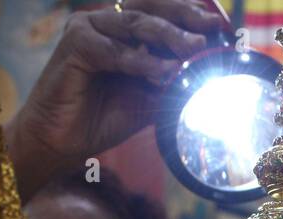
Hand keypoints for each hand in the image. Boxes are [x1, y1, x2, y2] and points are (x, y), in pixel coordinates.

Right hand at [10, 0, 223, 178]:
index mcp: (123, 31)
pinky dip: (141, 61)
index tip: (221, 25)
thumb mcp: (148, 100)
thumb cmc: (100, 119)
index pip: (162, 12)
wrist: (60, 142)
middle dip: (184, 16)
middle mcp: (105, 21)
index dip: (190, 14)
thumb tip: (208, 80)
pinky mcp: (75, 44)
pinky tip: (164, 71)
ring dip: (168, 36)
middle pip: (151, 8)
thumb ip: (172, 85)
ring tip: (194, 49)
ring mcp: (89, 28)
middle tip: (211, 27)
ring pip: (136, 24)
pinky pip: (115, 50)